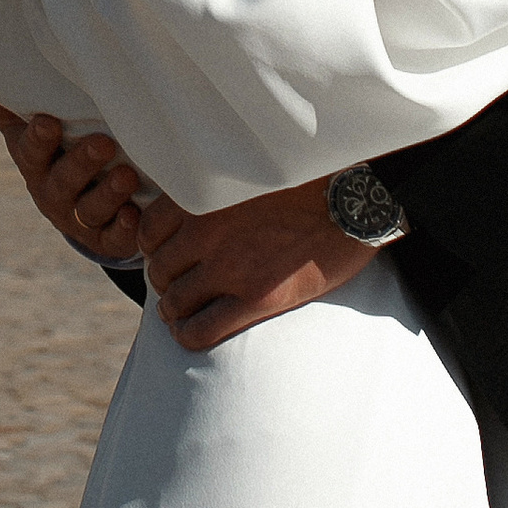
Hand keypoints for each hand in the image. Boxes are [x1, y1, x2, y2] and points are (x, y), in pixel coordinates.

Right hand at [0, 95, 147, 262]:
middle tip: (104, 144)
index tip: (48, 121)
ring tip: (127, 176)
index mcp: (35, 162)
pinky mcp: (106, 239)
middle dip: (81, 164)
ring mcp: (78, 218)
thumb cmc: (56, 148)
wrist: (83, 200)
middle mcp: (52, 193)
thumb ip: (2, 97)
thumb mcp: (29, 123)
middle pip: (61, 183)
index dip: (39, 139)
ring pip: (89, 212)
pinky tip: (136, 214)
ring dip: (108, 195)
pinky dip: (125, 229)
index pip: (31, 151)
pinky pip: (115, 239)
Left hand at [139, 176, 374, 349]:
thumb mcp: (249, 171)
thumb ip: (216, 189)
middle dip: (166, 279)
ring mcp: (230, 266)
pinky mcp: (256, 297)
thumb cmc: (310, 179)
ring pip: (175, 301)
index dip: (157, 247)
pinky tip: (189, 335)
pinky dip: (188, 336)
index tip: (170, 253)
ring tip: (181, 312)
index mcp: (203, 195)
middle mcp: (207, 230)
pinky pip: (202, 329)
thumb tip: (199, 207)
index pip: (150, 229)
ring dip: (174, 309)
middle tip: (179, 284)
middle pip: (160, 268)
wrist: (357, 198)